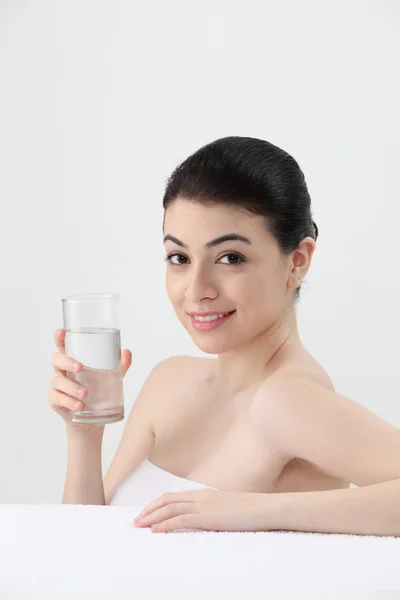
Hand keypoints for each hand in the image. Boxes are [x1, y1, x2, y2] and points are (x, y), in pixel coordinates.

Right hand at [47, 328, 131, 431]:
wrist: (92, 421)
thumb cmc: (99, 392)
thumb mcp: (112, 378)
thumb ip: (120, 365)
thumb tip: (126, 352)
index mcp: (73, 361)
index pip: (64, 346)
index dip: (59, 338)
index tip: (60, 332)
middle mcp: (62, 371)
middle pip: (57, 360)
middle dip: (67, 361)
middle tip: (80, 367)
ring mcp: (57, 386)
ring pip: (58, 381)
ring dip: (72, 387)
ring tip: (85, 394)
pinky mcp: (55, 401)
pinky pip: (58, 399)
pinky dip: (69, 402)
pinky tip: (79, 405)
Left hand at [133, 488, 274, 532]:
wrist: (264, 509)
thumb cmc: (248, 512)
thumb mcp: (225, 509)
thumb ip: (210, 512)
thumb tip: (199, 521)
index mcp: (203, 494)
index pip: (172, 497)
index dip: (156, 504)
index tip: (145, 514)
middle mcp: (200, 497)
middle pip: (166, 500)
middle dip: (149, 510)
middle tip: (136, 522)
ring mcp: (204, 506)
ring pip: (170, 509)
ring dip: (152, 518)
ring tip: (140, 526)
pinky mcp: (208, 517)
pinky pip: (181, 520)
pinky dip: (166, 525)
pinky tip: (156, 531)